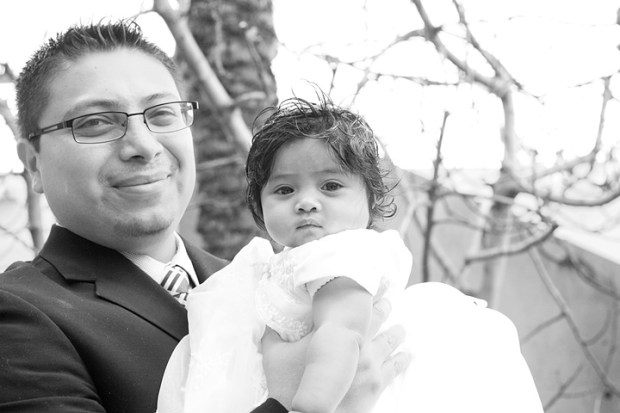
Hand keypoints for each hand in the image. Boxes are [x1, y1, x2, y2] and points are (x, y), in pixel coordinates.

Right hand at [261, 298, 410, 411]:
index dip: (369, 293)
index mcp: (336, 333)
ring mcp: (370, 366)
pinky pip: (395, 368)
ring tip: (401, 328)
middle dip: (384, 306)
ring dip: (396, 333)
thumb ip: (271, 333)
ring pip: (390, 342)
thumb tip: (262, 319)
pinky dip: (402, 359)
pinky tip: (408, 355)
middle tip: (389, 297)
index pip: (358, 307)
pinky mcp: (375, 386)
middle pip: (378, 319)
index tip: (375, 280)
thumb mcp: (274, 354)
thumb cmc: (288, 385)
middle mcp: (358, 346)